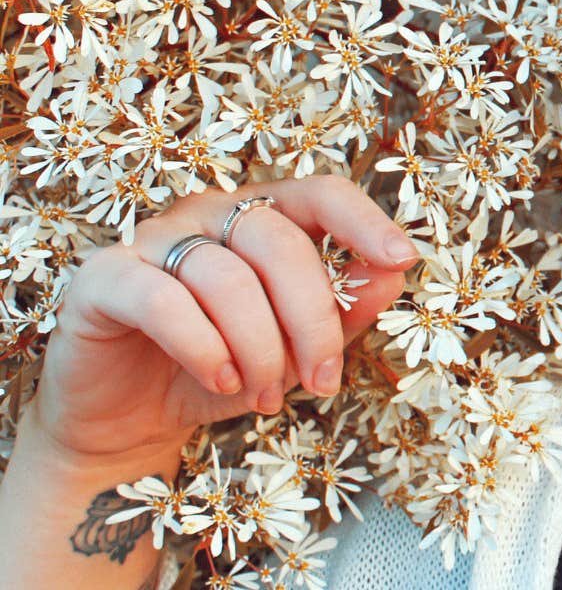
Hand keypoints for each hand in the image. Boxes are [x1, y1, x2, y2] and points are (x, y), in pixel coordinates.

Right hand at [30, 175, 419, 461]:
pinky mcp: (104, 279)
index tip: (401, 258)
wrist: (128, 423)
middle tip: (320, 380)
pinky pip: (165, 301)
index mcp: (261, 217)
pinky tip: (221, 381)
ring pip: (228, 278)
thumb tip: (394, 274)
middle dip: (312, 319)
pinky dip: (204, 346)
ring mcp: (152, 239)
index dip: (364, 221)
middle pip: (280, 242)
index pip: (320, 194)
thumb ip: (343, 309)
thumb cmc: (220, 373)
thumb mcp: (295, 349)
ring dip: (259, 348)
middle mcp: (208, 214)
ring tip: (266, 395)